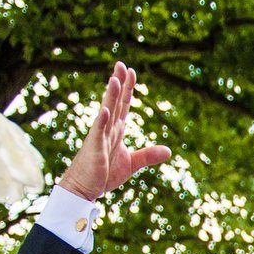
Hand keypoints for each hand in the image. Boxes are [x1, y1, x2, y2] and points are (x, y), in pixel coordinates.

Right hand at [56, 62, 172, 201]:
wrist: (84, 188)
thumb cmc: (103, 173)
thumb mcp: (131, 163)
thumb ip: (148, 155)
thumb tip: (168, 151)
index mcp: (115, 130)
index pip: (123, 105)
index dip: (128, 89)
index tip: (131, 71)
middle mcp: (106, 129)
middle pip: (114, 102)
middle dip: (118, 84)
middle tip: (121, 64)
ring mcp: (99, 137)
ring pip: (106, 113)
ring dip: (111, 97)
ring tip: (115, 80)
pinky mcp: (94, 149)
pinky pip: (97, 133)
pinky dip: (101, 122)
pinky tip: (105, 110)